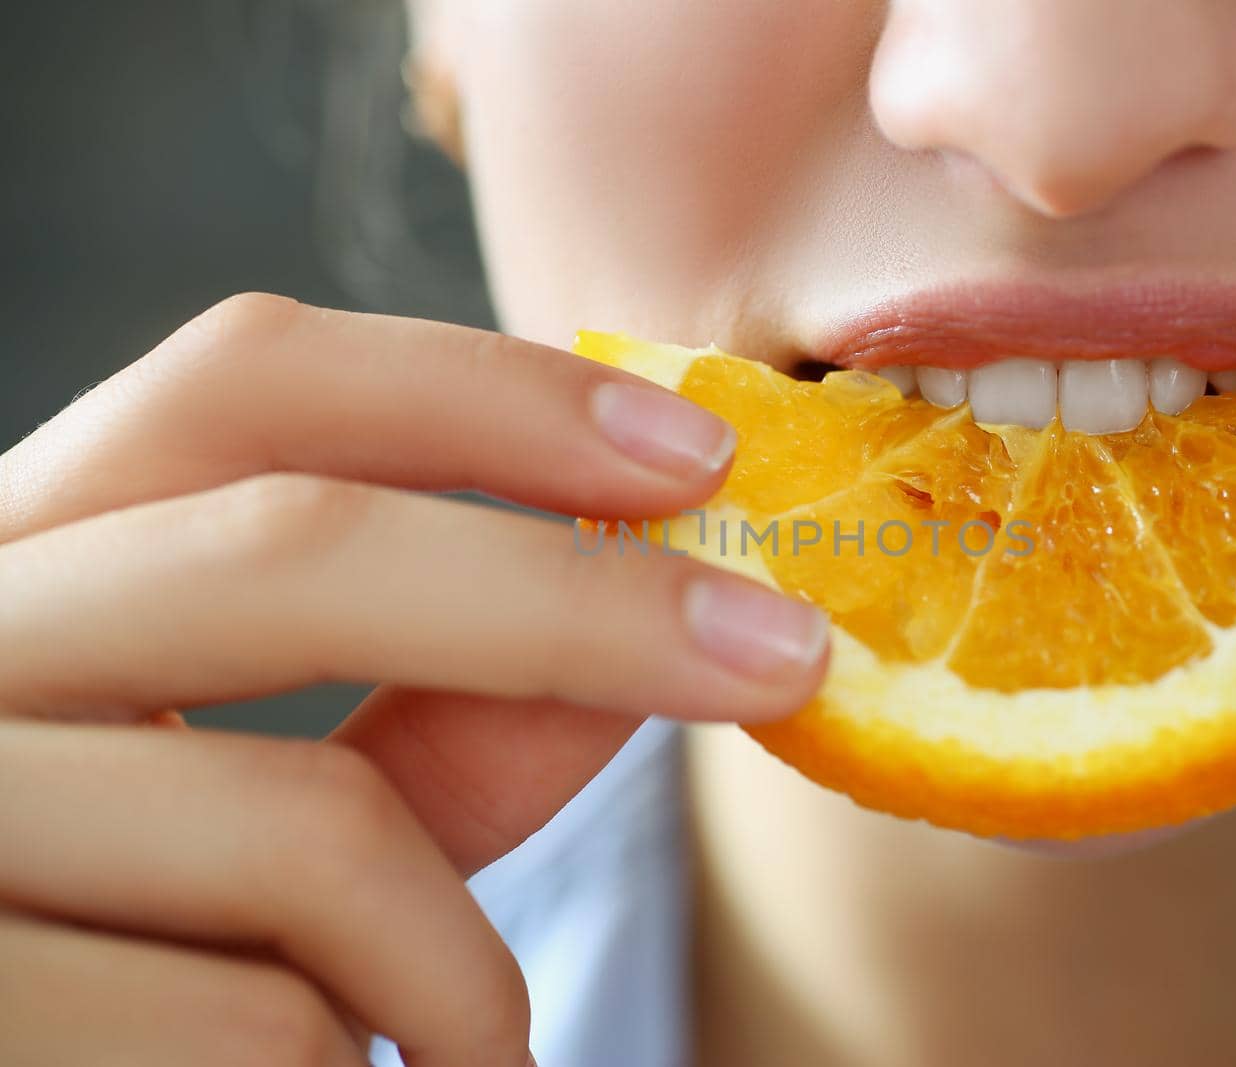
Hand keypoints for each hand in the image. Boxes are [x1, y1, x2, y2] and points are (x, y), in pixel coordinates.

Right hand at [0, 294, 828, 1066]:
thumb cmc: (151, 978)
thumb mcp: (267, 830)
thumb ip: (435, 726)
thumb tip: (654, 623)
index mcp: (17, 573)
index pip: (237, 385)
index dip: (484, 391)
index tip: (694, 449)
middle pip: (291, 549)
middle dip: (584, 603)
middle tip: (785, 652)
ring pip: (311, 829)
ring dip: (457, 962)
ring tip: (470, 1045)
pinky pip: (268, 1030)